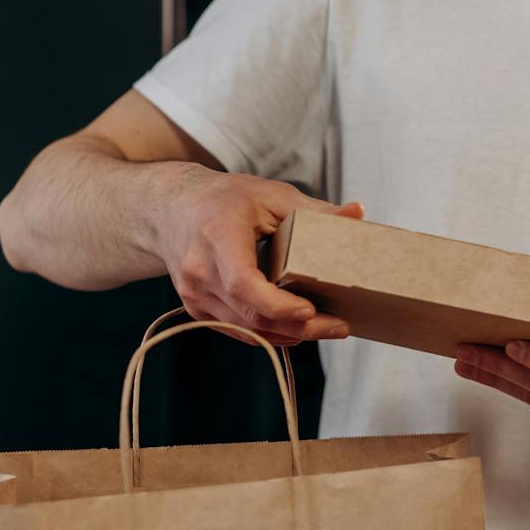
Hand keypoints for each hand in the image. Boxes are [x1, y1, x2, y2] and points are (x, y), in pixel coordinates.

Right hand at [157, 169, 362, 345]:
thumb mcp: (271, 195)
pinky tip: (297, 328)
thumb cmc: (224, 199)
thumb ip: (315, 211)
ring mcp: (195, 295)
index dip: (277, 304)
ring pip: (247, 329)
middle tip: (339, 326)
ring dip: (288, 334)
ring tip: (328, 327)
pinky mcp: (197, 309)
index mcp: (217, 237)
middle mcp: (200, 271)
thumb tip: (357, 214)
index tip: (310, 309)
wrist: (171, 209)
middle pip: (251, 315)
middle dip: (299, 326)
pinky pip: (238, 330)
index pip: (243, 283)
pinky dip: (269, 332)